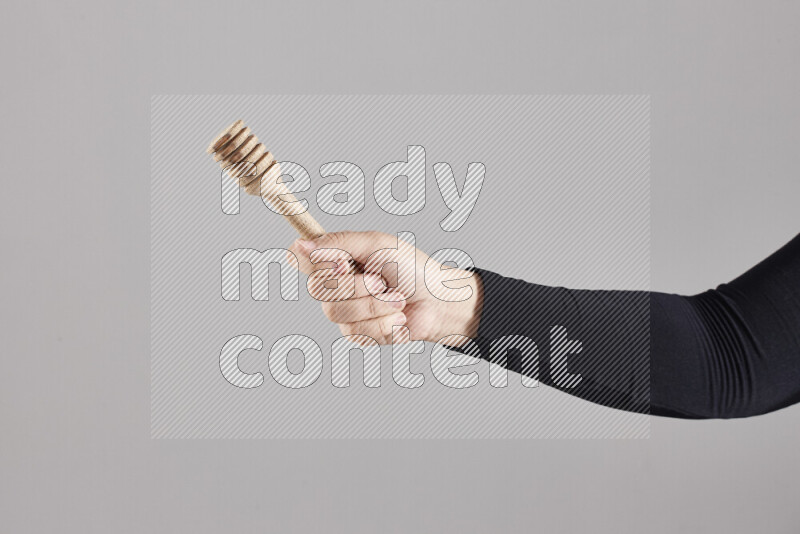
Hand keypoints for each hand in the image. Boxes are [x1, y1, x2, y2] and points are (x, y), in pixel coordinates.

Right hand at [288, 231, 482, 344]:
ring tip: (396, 300)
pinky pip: (355, 332)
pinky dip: (383, 323)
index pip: (298, 256)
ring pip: (336, 313)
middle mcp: (334, 284)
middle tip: (381, 281)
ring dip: (374, 305)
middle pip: (317, 289)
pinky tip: (397, 318)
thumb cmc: (411, 268)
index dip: (314, 262)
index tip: (342, 263)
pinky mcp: (357, 334)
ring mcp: (344, 311)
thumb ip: (338, 243)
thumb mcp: (377, 245)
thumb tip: (299, 245)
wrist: (438, 301)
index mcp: (335, 258)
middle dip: (357, 286)